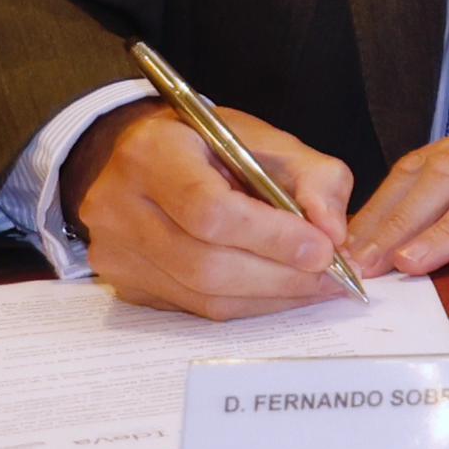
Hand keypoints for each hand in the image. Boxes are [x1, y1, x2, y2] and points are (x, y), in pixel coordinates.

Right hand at [66, 96, 355, 320]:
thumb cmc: (212, 146)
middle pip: (205, 264)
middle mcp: (118, 206)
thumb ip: (315, 178)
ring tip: (317, 286)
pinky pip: (194, 308)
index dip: (271, 236)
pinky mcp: (126, 285)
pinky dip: (247, 304)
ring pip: (201, 296)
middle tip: (332, 277)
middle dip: (280, 276)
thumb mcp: (270, 141)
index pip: (209, 210)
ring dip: (270, 297)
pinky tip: (280, 290)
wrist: (146, 158)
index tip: (323, 249)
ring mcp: (114, 253)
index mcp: (152, 154)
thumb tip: (334, 234)